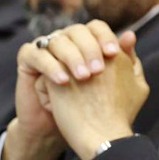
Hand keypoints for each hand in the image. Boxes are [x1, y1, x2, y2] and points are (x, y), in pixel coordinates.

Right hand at [2, 21, 131, 159]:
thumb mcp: (115, 85)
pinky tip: (64, 81)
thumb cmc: (93, 107)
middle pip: (77, 31)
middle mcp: (67, 41)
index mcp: (87, 42)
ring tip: (84, 78)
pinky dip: (50, 66)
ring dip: (72, 57)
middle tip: (98, 70)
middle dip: (90, 48)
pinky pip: (35, 54)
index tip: (114, 54)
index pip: (96, 28)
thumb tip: (130, 35)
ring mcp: (46, 48)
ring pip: (57, 41)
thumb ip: (125, 61)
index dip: (105, 37)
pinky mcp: (28, 60)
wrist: (65, 131)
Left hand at [43, 31, 148, 159]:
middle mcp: (95, 55)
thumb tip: (127, 34)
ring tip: (69, 95)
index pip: (98, 40)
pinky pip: (47, 72)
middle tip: (83, 88)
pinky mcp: (56, 77)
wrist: (105, 138)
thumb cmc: (123, 116)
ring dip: (63, 72)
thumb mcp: (139, 85)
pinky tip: (58, 103)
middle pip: (78, 45)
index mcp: (116, 54)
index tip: (95, 76)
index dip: (93, 57)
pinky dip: (50, 85)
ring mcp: (74, 64)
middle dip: (76, 61)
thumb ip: (133, 58)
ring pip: (61, 57)